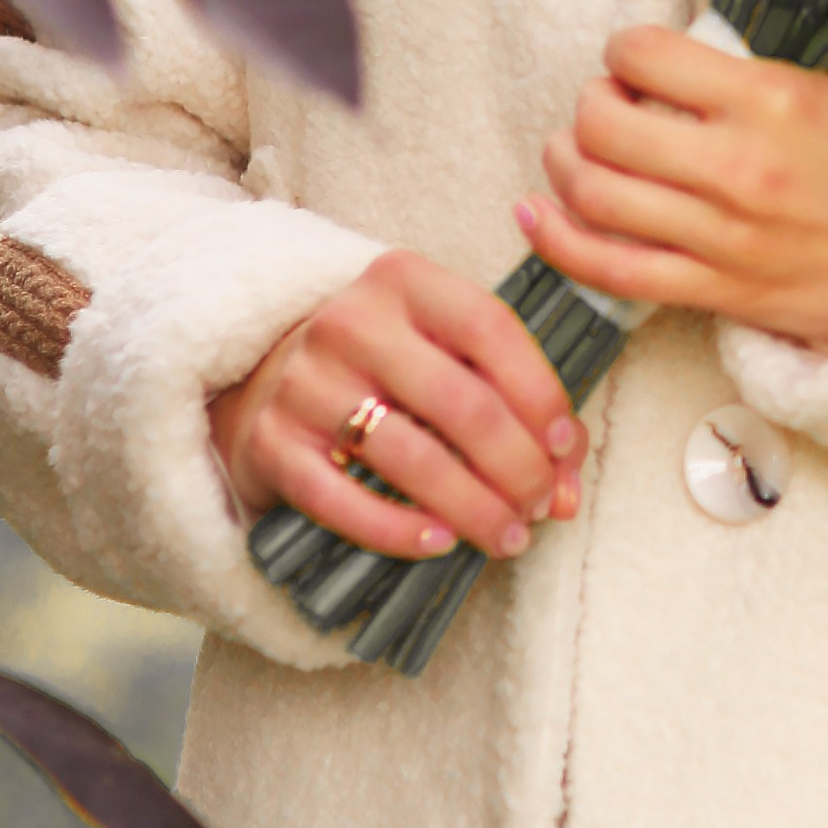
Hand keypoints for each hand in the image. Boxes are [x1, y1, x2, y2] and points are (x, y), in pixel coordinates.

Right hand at [210, 251, 587, 561]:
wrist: (259, 379)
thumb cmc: (380, 366)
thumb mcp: (440, 352)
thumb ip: (510, 403)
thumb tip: (568, 491)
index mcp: (403, 281)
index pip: (490, 328)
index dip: (540, 392)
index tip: (564, 446)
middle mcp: (350, 323)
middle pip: (459, 403)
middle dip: (516, 466)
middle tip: (542, 505)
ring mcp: (305, 383)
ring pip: (410, 458)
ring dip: (473, 507)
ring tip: (509, 536)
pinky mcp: (272, 443)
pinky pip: (344, 501)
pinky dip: (399, 531)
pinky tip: (441, 546)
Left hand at [515, 24, 827, 348]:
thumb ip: (759, 72)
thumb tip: (690, 60)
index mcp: (772, 99)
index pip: (645, 55)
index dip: (626, 50)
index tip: (636, 58)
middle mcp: (737, 168)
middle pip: (603, 124)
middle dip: (590, 104)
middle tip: (607, 103)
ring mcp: (723, 237)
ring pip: (595, 194)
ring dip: (567, 164)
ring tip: (577, 150)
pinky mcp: (719, 292)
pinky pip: (611, 270)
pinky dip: (560, 241)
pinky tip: (538, 214)